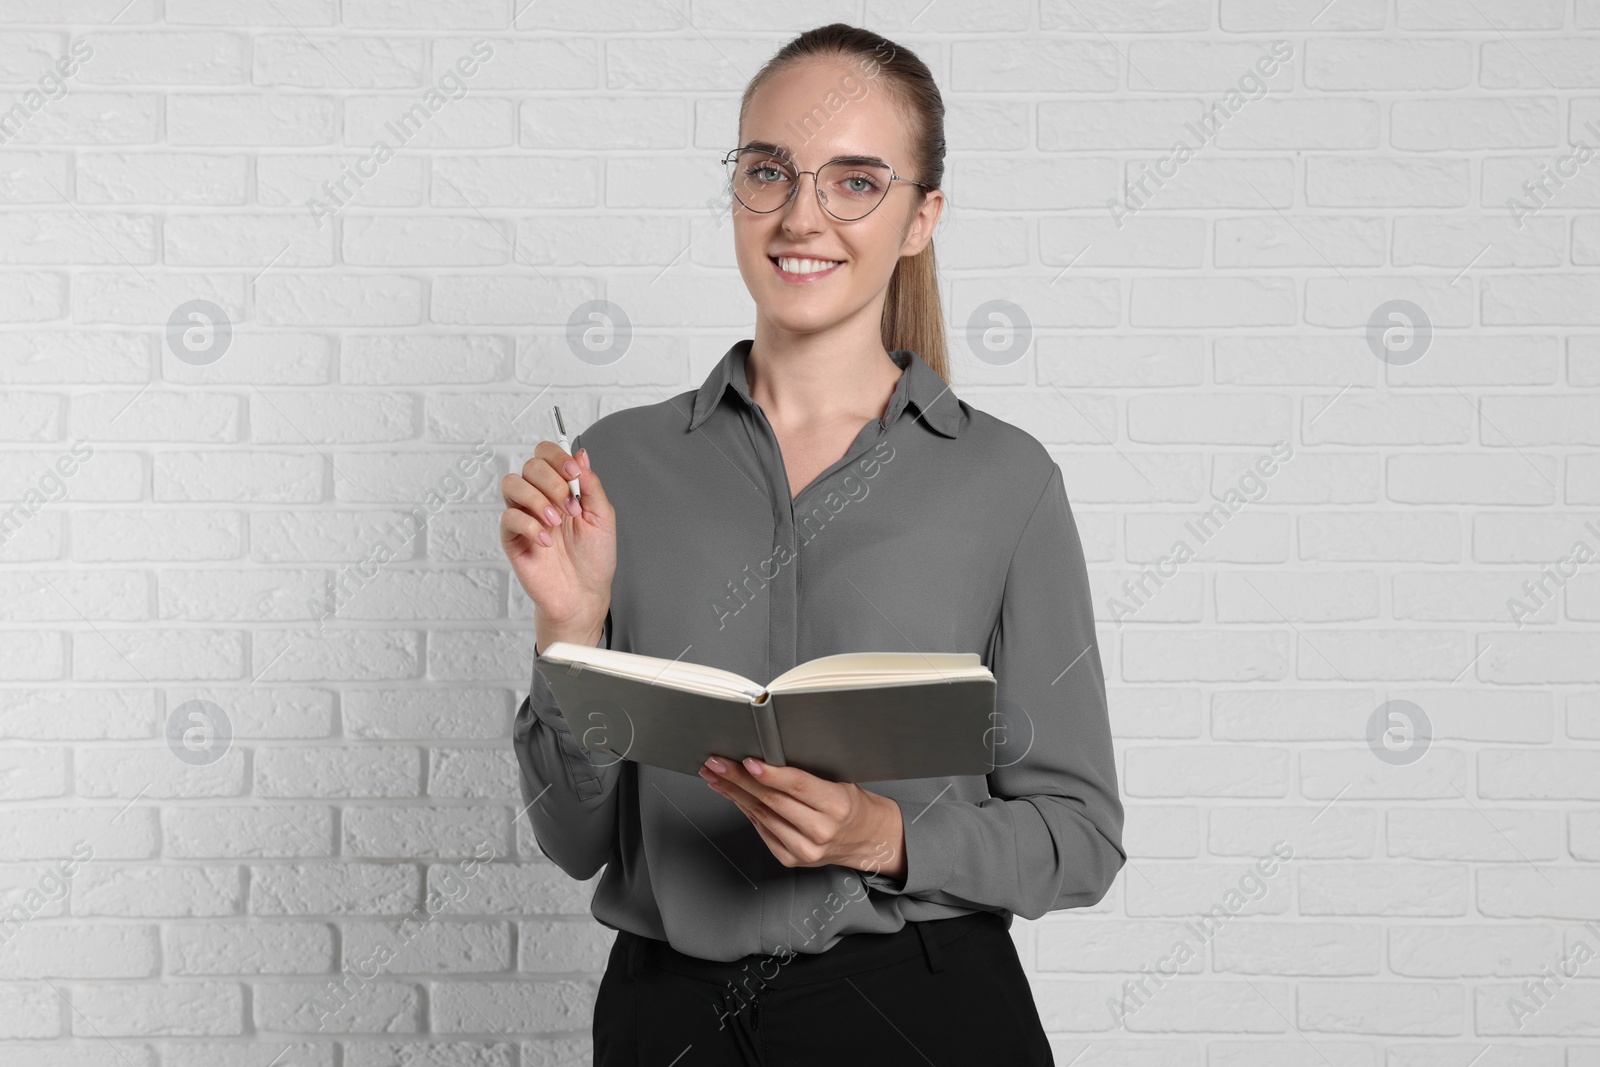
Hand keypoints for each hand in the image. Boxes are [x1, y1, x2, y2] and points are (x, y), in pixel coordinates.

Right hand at [500, 440, 615, 638]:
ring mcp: (525, 516)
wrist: (584, 594)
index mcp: (562, 489)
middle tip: (570, 506)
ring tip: (556, 521)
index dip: (557, 457)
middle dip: (552, 481)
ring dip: (537, 499)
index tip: (574, 472)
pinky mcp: (512, 538)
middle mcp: (540, 498)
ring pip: (512, 484)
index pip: (547, 455)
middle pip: (530, 465)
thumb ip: (591, 485)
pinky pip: (509, 518)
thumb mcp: (603, 517)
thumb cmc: (593, 559)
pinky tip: (547, 541)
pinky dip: (530, 526)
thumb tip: (582, 454)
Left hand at [699, 756, 906, 881]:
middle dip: (738, 779)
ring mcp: (805, 849)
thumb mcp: (841, 780)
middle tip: (717, 763)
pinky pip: (762, 830)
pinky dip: (745, 811)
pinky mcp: (791, 859)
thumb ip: (808, 771)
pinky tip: (733, 796)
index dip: (770, 774)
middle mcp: (821, 830)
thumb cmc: (850, 803)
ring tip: (716, 776)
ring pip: (761, 816)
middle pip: (772, 801)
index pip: (798, 786)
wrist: (866, 838)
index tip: (747, 761)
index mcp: (837, 805)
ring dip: (734, 794)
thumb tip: (768, 752)